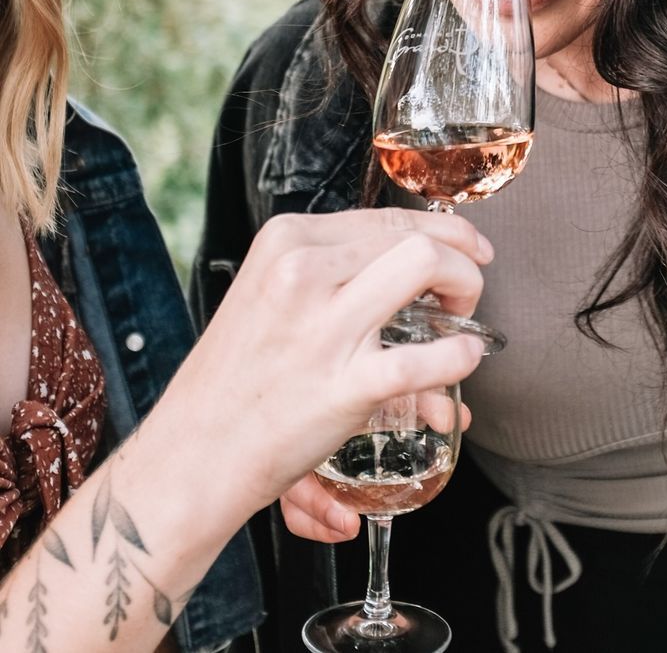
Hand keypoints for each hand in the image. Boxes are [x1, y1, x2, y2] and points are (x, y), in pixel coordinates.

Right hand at [152, 208, 492, 539]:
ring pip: (425, 264)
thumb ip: (327, 271)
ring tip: (463, 317)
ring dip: (465, 284)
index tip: (464, 246)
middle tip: (468, 286)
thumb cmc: (236, 379)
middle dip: (460, 254)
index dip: (439, 229)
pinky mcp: (340, 386)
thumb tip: (407, 268)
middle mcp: (302, 270)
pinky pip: (422, 359)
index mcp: (286, 240)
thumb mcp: (268, 294)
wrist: (192, 455)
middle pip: (414, 233)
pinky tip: (464, 360)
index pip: (386, 217)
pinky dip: (458, 356)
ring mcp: (322, 327)